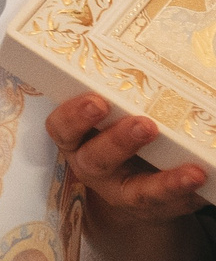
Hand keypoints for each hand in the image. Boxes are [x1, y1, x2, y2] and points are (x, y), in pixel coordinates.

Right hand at [45, 96, 205, 222]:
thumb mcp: (110, 118)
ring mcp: (121, 191)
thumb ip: (118, 96)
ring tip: (185, 164)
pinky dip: (180, 187)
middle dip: (117, 141)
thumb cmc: (121, 139)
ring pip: (135, 190)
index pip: (61, 128)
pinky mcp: (151, 206)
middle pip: (95, 158)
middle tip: (143, 124)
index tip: (95, 100)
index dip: (73, 115)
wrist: (136, 190)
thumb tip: (146, 54)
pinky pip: (164, 201)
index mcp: (77, 140)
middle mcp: (92, 167)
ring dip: (161, 178)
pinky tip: (198, 175)